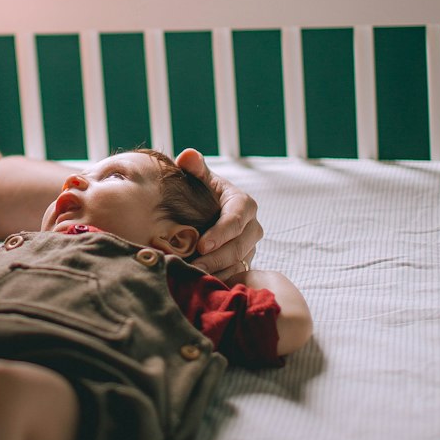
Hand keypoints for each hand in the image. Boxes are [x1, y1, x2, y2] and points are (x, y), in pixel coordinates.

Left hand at [175, 147, 262, 281]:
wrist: (207, 212)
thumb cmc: (202, 193)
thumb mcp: (199, 178)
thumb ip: (194, 167)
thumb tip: (187, 156)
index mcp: (244, 204)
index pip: (236, 219)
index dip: (221, 233)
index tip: (201, 244)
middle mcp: (252, 227)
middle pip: (239, 246)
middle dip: (217, 257)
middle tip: (195, 266)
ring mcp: (250, 247)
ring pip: (238, 263)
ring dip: (217, 271)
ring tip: (195, 276)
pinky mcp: (244, 263)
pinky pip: (235, 275)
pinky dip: (219, 279)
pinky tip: (201, 283)